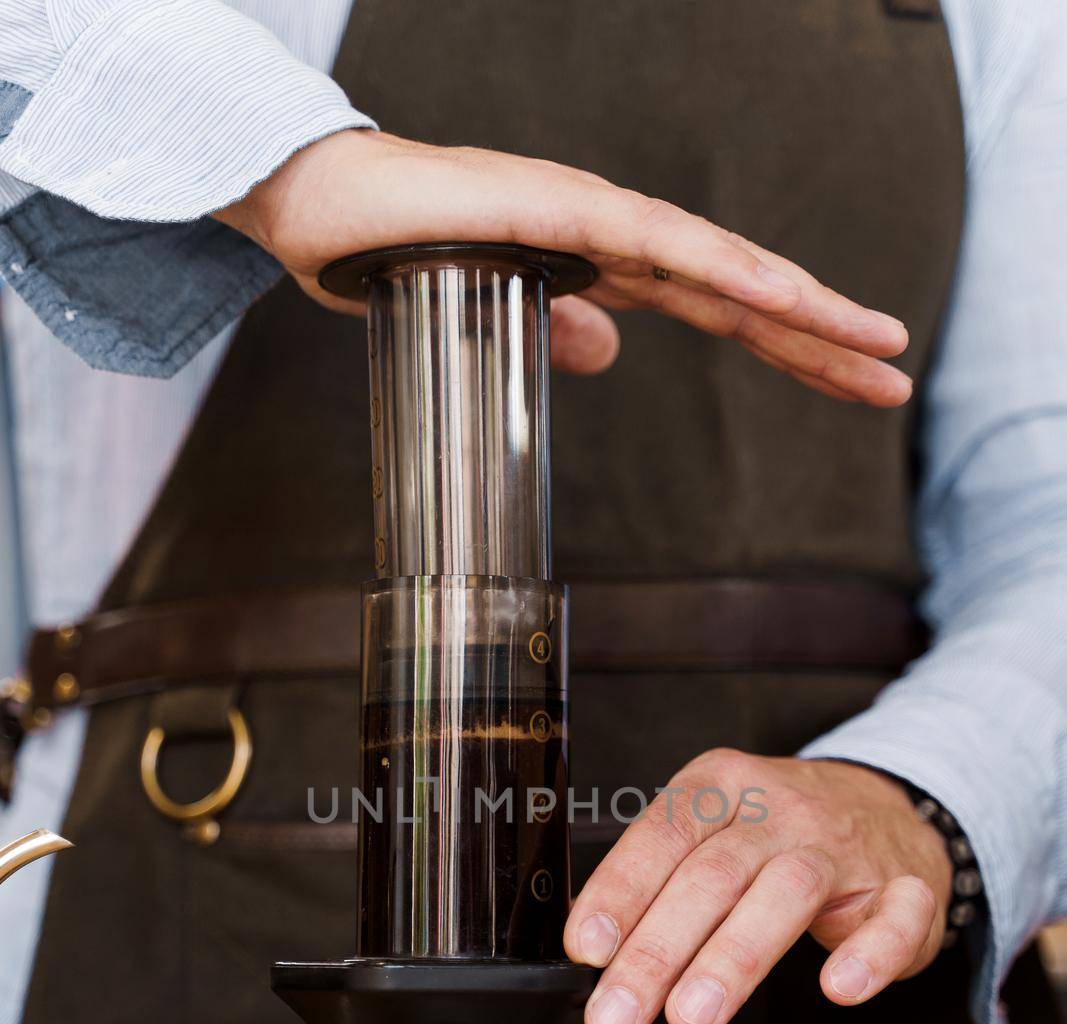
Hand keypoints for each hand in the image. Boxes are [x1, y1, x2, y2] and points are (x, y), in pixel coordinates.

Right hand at [218, 130, 910, 404]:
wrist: (312, 201)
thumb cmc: (393, 253)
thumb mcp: (487, 318)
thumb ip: (553, 329)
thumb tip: (612, 356)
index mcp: (600, 265)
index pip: (716, 308)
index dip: (789, 345)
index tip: (854, 382)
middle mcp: (610, 235)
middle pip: (736, 289)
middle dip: (821, 334)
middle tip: (897, 374)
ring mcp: (585, 214)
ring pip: (712, 264)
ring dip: (794, 302)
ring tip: (868, 342)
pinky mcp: (549, 205)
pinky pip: (646, 240)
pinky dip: (715, 265)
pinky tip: (773, 290)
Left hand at [563, 754, 952, 1023]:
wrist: (889, 806)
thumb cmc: (780, 833)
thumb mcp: (712, 830)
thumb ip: (658, 879)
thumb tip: (592, 945)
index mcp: (722, 787)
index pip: (663, 835)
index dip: (621, 891)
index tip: (587, 949)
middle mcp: (781, 810)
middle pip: (714, 875)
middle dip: (659, 952)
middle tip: (619, 1015)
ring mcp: (846, 848)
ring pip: (789, 893)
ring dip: (736, 958)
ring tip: (692, 1016)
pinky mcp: (905, 889)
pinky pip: (897, 915)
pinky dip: (871, 952)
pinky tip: (838, 986)